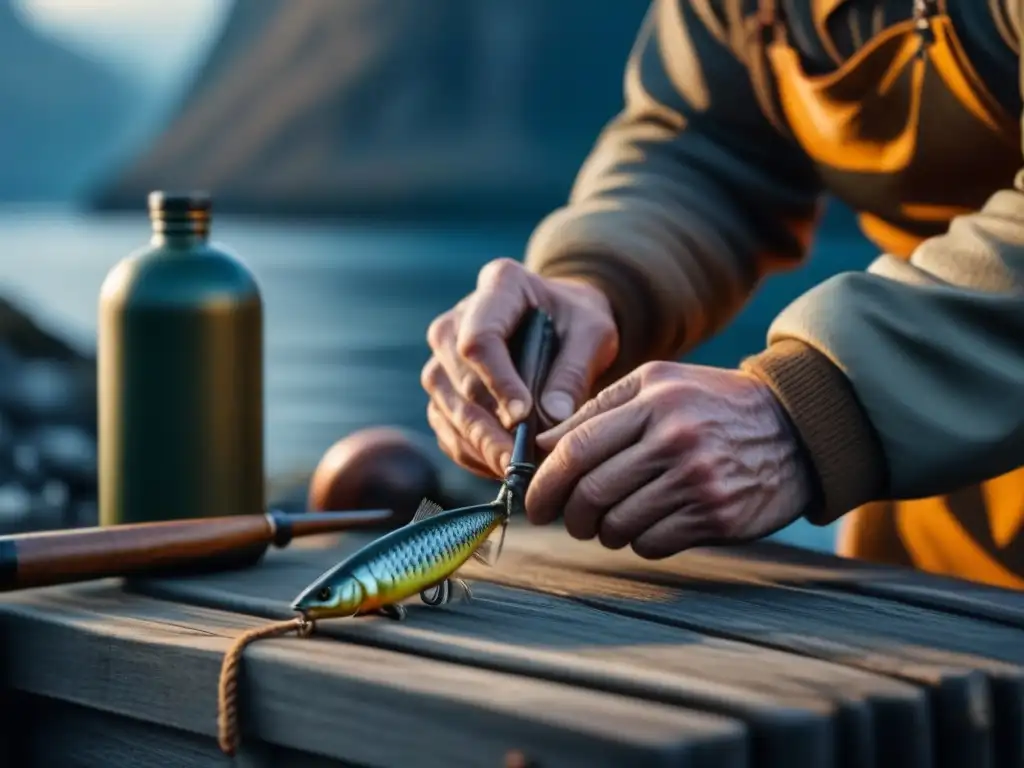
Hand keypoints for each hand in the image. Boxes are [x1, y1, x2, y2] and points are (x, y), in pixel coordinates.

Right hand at [421, 258, 618, 477]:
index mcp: (498, 286)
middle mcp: (456, 319)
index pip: (479, 338)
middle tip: (521, 460)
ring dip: (477, 443)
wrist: (561, 321)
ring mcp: (442, 355)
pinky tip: (500, 467)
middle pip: (455, 376)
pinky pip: (445, 426)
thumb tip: (552, 418)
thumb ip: (575, 370)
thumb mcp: (594, 334)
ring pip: (444, 405)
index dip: (497, 381)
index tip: (523, 416)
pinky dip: (470, 452)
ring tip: (513, 470)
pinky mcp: (443, 388)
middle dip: (487, 425)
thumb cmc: (578, 323)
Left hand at [526, 361, 814, 558]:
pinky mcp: (716, 516)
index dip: (545, 481)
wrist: (795, 430)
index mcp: (655, 400)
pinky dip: (638, 542)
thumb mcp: (660, 383)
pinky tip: (649, 524)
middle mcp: (675, 439)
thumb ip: (599, 408)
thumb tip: (542, 444)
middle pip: (592, 491)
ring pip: (618, 524)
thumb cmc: (713, 404)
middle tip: (570, 518)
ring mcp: (698, 481)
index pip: (578, 448)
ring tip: (613, 519)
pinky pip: (651, 544)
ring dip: (604, 531)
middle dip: (570, 514)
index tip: (534, 501)